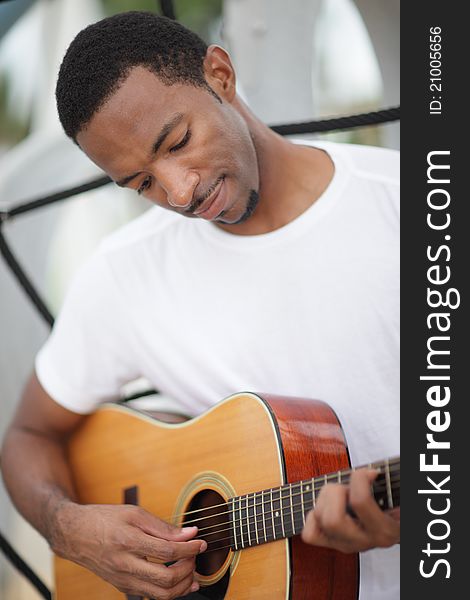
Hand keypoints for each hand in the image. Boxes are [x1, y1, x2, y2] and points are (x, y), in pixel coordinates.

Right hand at [52, 503, 205, 598]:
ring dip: (182, 586)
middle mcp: (125, 565)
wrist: (75, 534)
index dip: (189, 548)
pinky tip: (179, 582)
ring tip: (193, 572)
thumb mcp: (134, 513)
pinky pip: (150, 596)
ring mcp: (123, 580)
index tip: (200, 542)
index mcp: (128, 542)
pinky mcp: (123, 587)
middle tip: (195, 556)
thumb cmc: (104, 519)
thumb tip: (189, 533)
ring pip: (160, 595)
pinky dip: (169, 592)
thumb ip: (163, 526)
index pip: (168, 551)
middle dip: (188, 569)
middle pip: (166, 579)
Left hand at [301, 468, 399, 552]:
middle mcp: (363, 542)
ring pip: (319, 519)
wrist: (398, 525)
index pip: (360, 502)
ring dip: (325, 498)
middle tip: (349, 488)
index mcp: (384, 531)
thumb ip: (390, 484)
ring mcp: (346, 544)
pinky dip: (313, 516)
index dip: (360, 478)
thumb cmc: (398, 503)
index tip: (371, 472)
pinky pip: (310, 534)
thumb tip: (375, 472)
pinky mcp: (332, 543)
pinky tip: (329, 506)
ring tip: (341, 494)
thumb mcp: (399, 495)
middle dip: (336, 493)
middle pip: (332, 520)